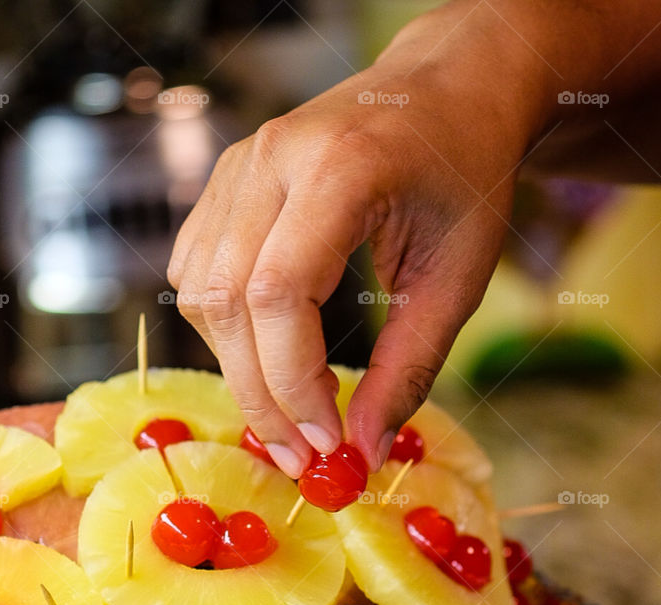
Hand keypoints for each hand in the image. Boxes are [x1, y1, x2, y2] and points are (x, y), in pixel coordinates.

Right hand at [167, 4, 543, 476]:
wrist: (446, 89)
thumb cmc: (464, 178)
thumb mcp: (457, 280)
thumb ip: (409, 371)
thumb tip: (361, 455)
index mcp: (339, 168)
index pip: (279, 293)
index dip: (292, 383)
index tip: (327, 442)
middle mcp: (270, 158)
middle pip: (226, 302)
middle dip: (260, 395)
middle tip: (302, 458)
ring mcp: (238, 165)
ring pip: (200, 293)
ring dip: (240, 368)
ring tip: (296, 410)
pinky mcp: (224, 182)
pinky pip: (196, 272)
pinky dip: (226, 332)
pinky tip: (273, 358)